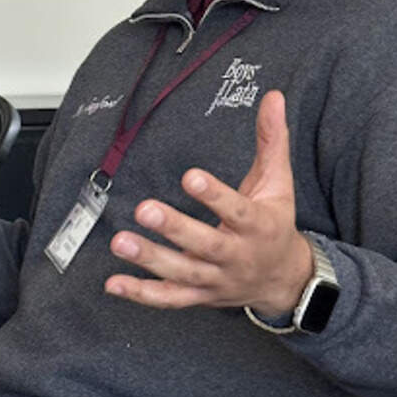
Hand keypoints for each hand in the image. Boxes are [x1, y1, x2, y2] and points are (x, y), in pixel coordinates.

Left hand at [105, 89, 313, 315]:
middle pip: (205, 244)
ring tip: (119, 241)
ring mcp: (216, 279)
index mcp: (258, 226)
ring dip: (149, 259)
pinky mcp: (199, 296)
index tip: (190, 176)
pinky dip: (141, 293)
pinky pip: (169, 298)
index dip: (214, 196)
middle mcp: (236, 256)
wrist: (283, 280)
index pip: (237, 210)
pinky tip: (113, 282)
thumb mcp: (279, 182)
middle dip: (174, 228)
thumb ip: (272, 140)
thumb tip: (273, 97)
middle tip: (144, 209)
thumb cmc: (274, 225)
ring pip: (182, 273)